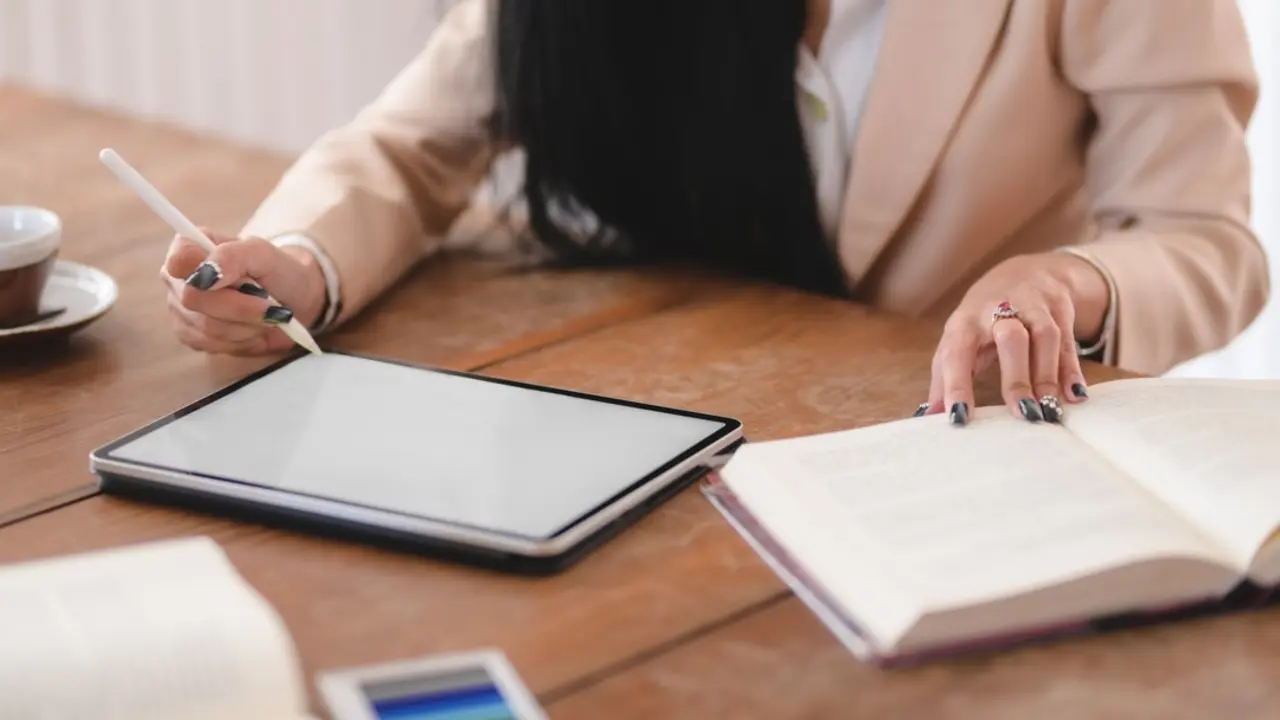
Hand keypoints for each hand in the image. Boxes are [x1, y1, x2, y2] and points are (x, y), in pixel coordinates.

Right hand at [161, 229, 327, 354]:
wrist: (293, 303)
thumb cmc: (277, 272)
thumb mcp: (263, 254)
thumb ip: (233, 255)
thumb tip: (205, 275)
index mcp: (190, 246)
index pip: (180, 260)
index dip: (209, 274)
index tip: (245, 282)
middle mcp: (178, 278)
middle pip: (193, 299)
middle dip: (241, 306)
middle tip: (271, 305)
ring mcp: (180, 309)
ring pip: (207, 327)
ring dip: (247, 324)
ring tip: (266, 315)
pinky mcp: (190, 335)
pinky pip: (212, 345)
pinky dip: (243, 340)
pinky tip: (254, 328)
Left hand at [918, 252, 1109, 425]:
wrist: (1025, 273)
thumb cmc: (982, 319)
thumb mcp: (959, 340)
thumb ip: (944, 378)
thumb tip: (927, 417)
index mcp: (965, 322)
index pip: (956, 352)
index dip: (956, 384)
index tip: (958, 417)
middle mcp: (998, 309)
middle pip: (1010, 339)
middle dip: (1016, 378)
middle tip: (1023, 415)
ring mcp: (1032, 306)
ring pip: (1044, 337)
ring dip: (1047, 375)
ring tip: (1048, 411)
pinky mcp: (1059, 309)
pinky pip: (1067, 341)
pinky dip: (1072, 369)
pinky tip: (1074, 395)